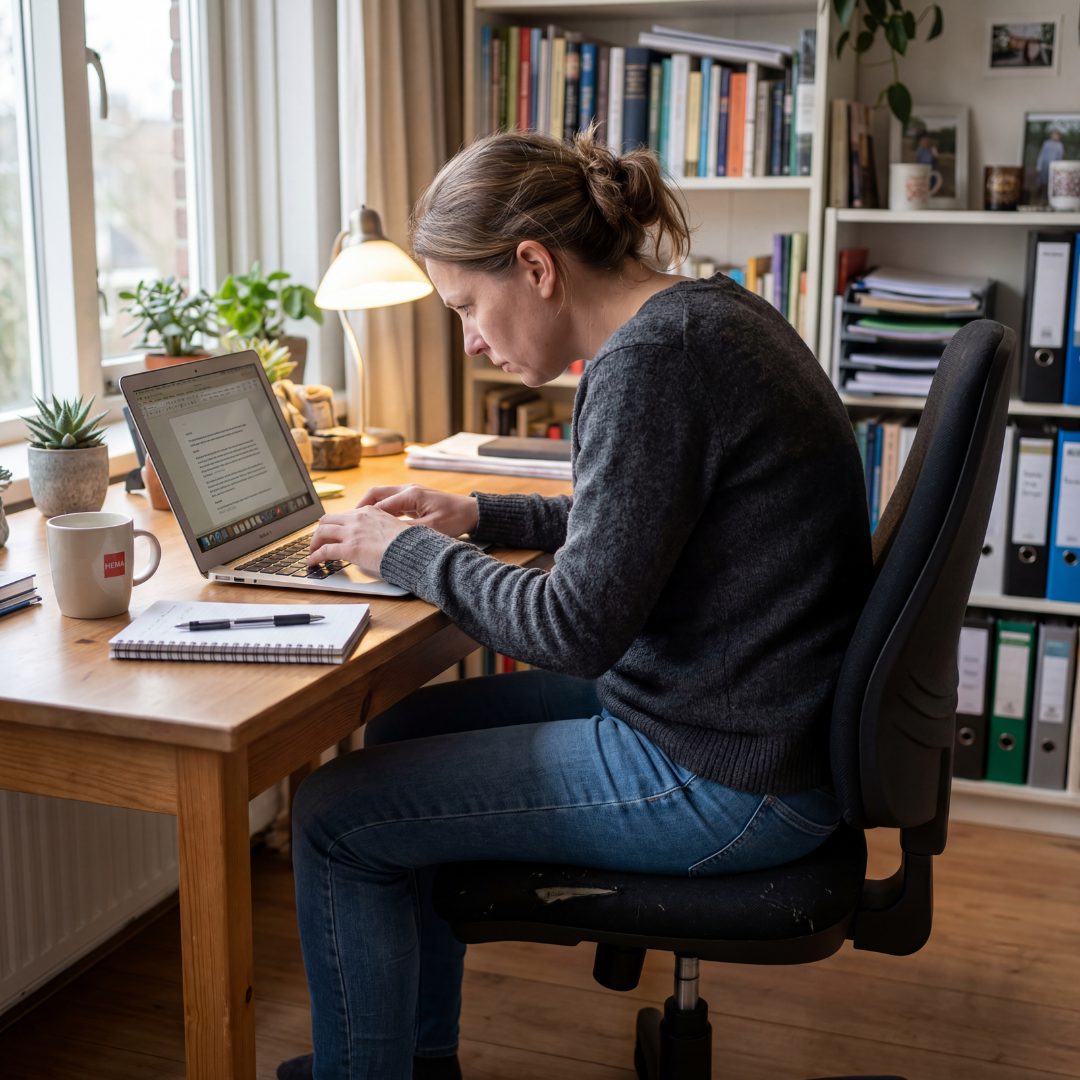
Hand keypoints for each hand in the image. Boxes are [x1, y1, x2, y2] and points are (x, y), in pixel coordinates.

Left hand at [306, 506, 414, 575]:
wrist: (412, 550)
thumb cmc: (408, 542)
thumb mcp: (394, 526)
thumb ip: (381, 528)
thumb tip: (377, 538)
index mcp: (370, 511)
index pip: (344, 515)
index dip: (336, 525)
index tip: (334, 533)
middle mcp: (358, 518)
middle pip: (328, 520)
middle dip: (320, 531)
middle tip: (318, 542)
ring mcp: (352, 532)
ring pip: (322, 532)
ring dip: (314, 542)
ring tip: (312, 552)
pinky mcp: (349, 548)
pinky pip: (324, 551)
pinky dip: (315, 556)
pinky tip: (312, 562)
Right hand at [356, 484, 478, 537]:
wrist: (472, 512)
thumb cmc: (455, 519)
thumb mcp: (431, 529)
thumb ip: (408, 531)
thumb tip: (386, 537)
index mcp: (410, 494)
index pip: (378, 504)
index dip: (363, 515)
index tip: (351, 526)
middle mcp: (408, 490)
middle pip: (376, 494)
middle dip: (360, 507)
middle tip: (348, 521)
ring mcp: (411, 493)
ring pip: (382, 497)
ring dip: (370, 508)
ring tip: (358, 523)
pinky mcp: (414, 499)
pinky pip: (391, 501)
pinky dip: (381, 510)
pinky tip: (377, 523)